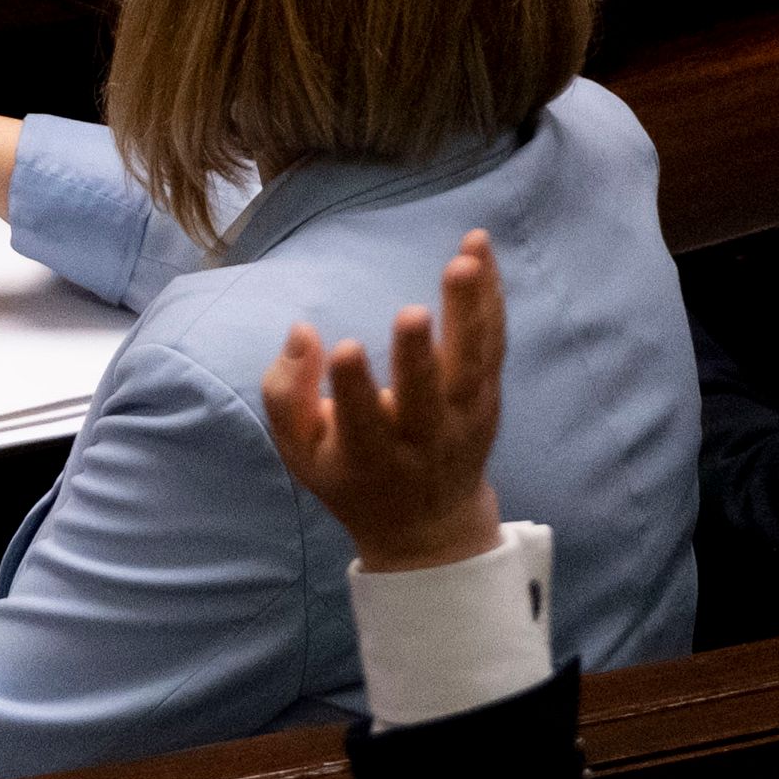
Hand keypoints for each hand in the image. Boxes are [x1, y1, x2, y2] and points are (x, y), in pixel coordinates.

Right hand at [260, 231, 506, 571]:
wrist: (430, 526)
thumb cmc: (350, 476)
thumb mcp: (300, 452)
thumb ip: (284, 395)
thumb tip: (302, 332)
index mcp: (367, 458)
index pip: (359, 423)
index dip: (351, 387)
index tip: (343, 347)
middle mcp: (422, 441)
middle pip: (426, 396)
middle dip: (417, 356)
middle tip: (412, 312)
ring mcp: (462, 420)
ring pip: (472, 365)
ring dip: (470, 311)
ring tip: (464, 260)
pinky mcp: (488, 398)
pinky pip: (493, 344)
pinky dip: (491, 298)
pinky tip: (480, 251)